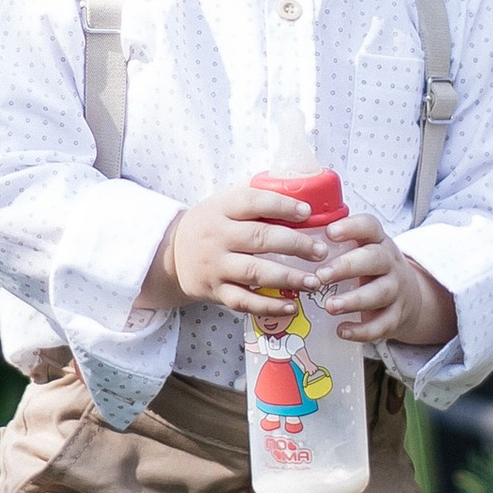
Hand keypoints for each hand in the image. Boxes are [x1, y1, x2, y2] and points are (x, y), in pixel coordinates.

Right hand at [143, 185, 325, 327]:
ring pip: (254, 272)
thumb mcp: (224, 202)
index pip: (253, 202)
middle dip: (295, 244)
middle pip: (259, 238)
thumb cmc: (211, 224)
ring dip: (288, 277)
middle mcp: (217, 237)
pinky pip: (244, 302)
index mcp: (221, 209)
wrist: (172, 255)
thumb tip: (300, 185)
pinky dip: (268, 306)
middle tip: (320, 251)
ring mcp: (216, 266)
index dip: (282, 206)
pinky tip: (291, 306)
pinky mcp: (216, 291)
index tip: (308, 212)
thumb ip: (256, 195)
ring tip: (314, 281)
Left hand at [312, 213, 455, 354]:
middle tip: (320, 276)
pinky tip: (342, 331)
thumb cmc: (369, 269)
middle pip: (374, 259)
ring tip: (330, 306)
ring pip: (380, 292)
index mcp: (376, 241)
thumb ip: (332, 245)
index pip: (369, 226)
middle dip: (347, 267)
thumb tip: (291, 241)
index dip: (351, 227)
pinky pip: (382, 324)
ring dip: (354, 300)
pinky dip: (362, 330)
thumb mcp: (359, 250)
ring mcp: (396, 289)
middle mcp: (389, 262)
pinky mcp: (396, 316)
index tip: (329, 233)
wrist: (409, 297)